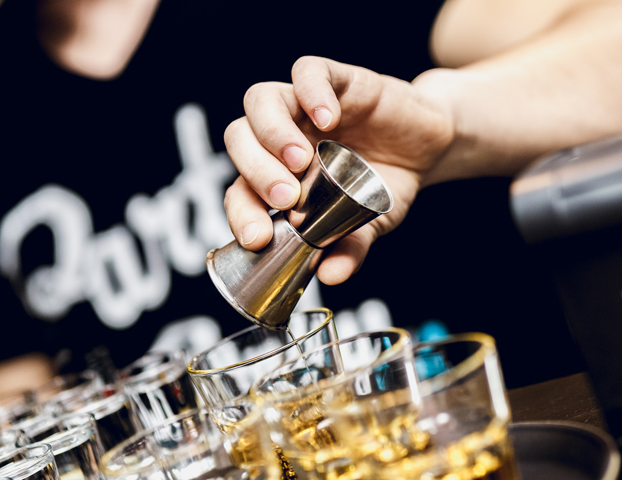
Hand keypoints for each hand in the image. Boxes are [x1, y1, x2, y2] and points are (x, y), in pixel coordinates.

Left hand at [223, 56, 454, 284]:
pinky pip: (309, 71)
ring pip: (260, 100)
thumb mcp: (370, 225)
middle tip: (286, 196)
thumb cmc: (385, 184)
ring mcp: (305, 108)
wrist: (428, 148)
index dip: (241, 211)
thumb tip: (331, 276)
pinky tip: (330, 118)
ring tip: (300, 160)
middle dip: (254, 170)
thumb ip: (349, 248)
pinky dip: (311, 91)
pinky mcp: (337, 81)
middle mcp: (283, 139)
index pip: (240, 189)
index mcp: (279, 176)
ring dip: (272, 131)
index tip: (258, 236)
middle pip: (239, 138)